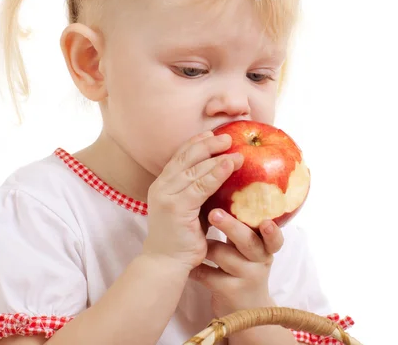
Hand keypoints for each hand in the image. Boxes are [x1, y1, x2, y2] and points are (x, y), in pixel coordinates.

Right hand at [143, 131, 243, 272]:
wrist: (166, 263)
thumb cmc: (182, 238)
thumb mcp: (191, 209)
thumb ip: (199, 191)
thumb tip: (222, 174)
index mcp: (162, 185)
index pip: (179, 157)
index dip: (196, 143)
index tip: (212, 134)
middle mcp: (161, 186)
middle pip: (186, 157)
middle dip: (208, 144)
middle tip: (228, 136)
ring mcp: (166, 196)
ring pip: (195, 169)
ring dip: (217, 157)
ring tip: (236, 151)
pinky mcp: (176, 207)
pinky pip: (201, 186)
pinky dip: (216, 174)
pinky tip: (230, 166)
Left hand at [189, 209, 283, 317]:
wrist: (244, 311)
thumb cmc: (244, 268)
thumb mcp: (250, 250)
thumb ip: (245, 226)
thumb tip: (224, 186)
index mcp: (266, 247)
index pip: (274, 237)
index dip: (272, 231)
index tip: (265, 222)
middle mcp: (259, 262)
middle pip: (247, 241)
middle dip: (230, 226)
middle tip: (214, 213)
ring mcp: (245, 278)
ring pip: (222, 254)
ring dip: (205, 246)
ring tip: (195, 241)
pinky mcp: (228, 292)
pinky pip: (205, 273)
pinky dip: (193, 266)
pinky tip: (186, 262)